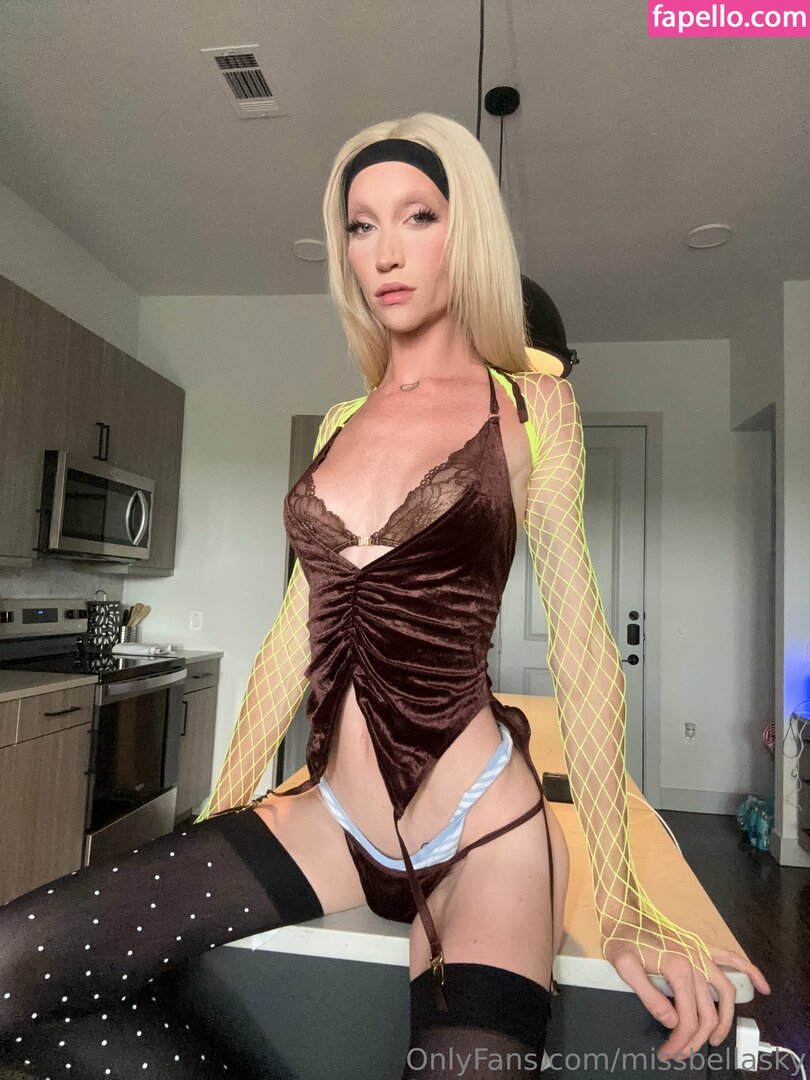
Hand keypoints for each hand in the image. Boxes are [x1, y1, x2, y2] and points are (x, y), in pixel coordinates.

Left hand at [603, 933, 770, 1061]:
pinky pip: (733, 959)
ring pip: (726, 994)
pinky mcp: (703, 946)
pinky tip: (762, 987)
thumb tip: (672, 1022)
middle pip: (707, 1012)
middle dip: (697, 1039)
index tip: (668, 1052)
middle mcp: (695, 962)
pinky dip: (751, 972)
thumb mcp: (626, 969)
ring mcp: (702, 953)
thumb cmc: (622, 939)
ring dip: (725, 1019)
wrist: (623, 913)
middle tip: (684, 1052)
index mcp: (677, 969)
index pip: (686, 1018)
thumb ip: (650, 997)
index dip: (679, 1041)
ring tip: (715, 1038)